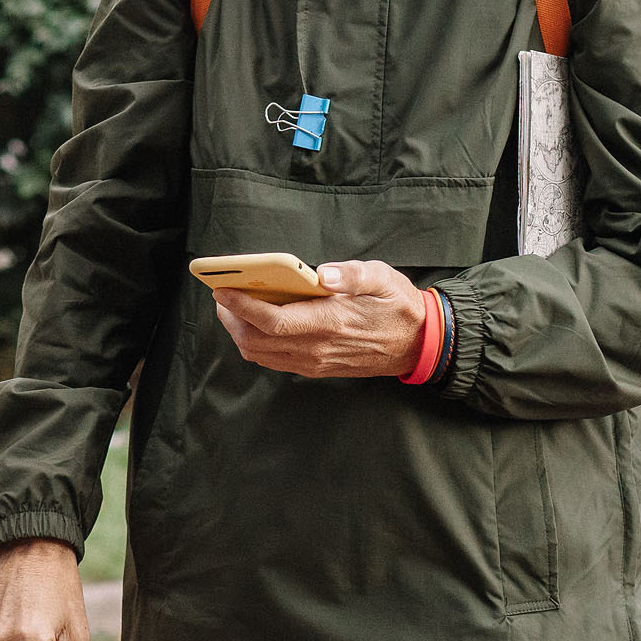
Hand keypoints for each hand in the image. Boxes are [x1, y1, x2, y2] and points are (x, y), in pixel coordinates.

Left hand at [212, 259, 426, 377]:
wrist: (418, 344)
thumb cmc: (397, 306)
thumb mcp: (382, 278)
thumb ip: (352, 274)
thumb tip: (322, 273)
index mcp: (330, 322)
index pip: (272, 320)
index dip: (241, 306)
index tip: (222, 289)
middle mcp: (317, 348)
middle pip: (256, 340)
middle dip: (231, 318)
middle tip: (222, 295)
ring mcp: (315, 361)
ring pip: (260, 354)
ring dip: (240, 332)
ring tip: (232, 307)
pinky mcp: (316, 367)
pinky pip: (274, 360)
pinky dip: (255, 343)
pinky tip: (255, 323)